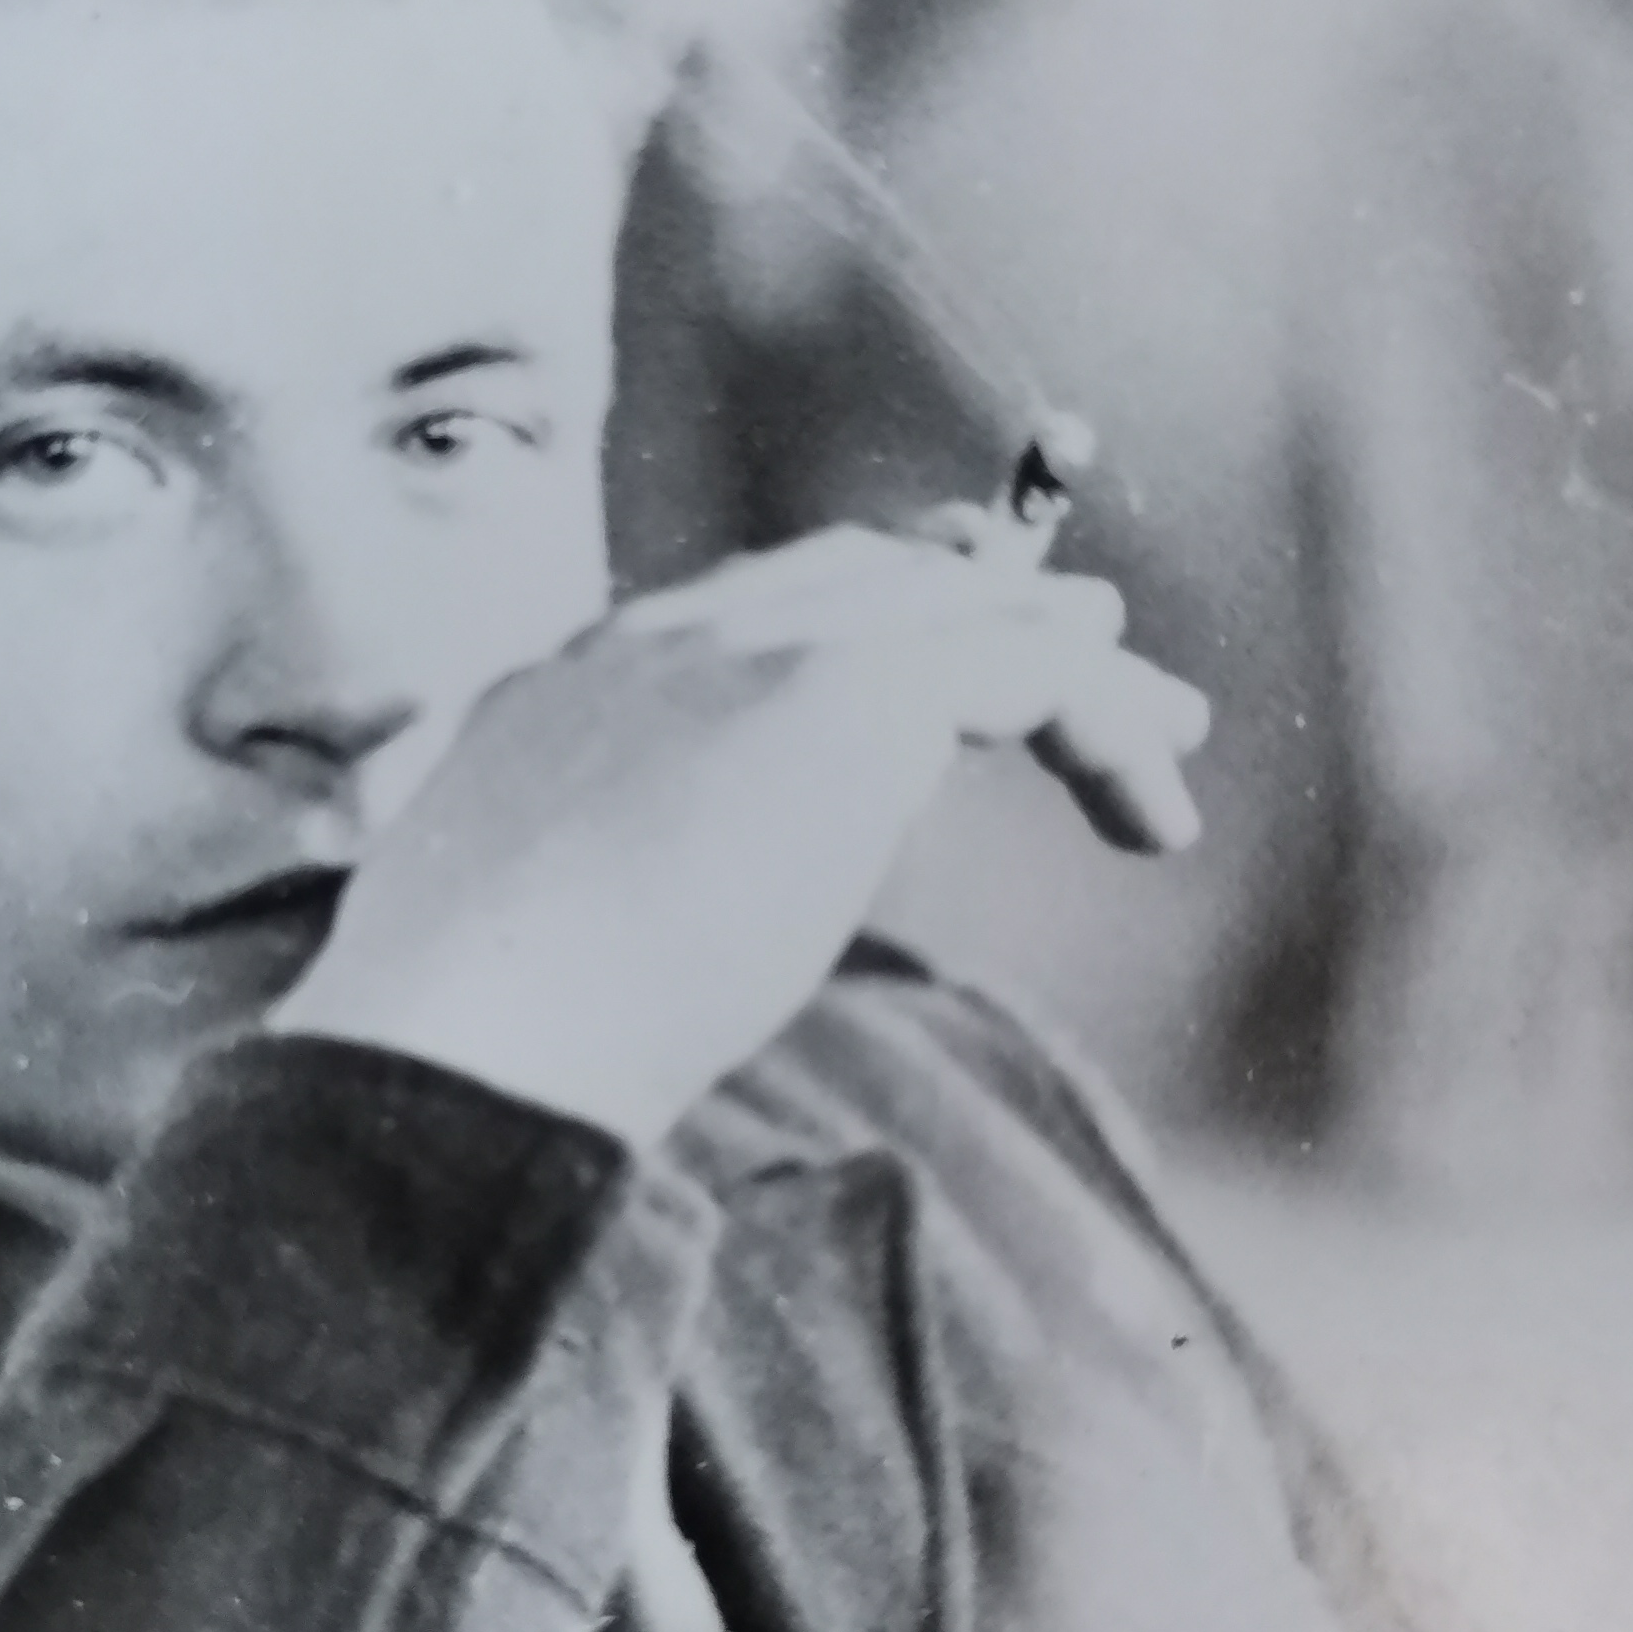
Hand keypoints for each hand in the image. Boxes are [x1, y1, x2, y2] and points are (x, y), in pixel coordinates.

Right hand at [276, 513, 1209, 1150]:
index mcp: (570, 689)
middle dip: (981, 611)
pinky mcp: (845, 692)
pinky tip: (1150, 795)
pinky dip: (1097, 716)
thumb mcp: (509, 947)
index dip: (858, 622)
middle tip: (1081, 646)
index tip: (934, 662)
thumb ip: (571, 905)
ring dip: (1072, 665)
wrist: (464, 1039)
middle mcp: (659, 640)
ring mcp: (749, 650)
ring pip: (956, 611)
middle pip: (862, 582)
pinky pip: (1021, 668)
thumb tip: (600, 966)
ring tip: (1168, 728)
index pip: (741, 612)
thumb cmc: (467, 1049)